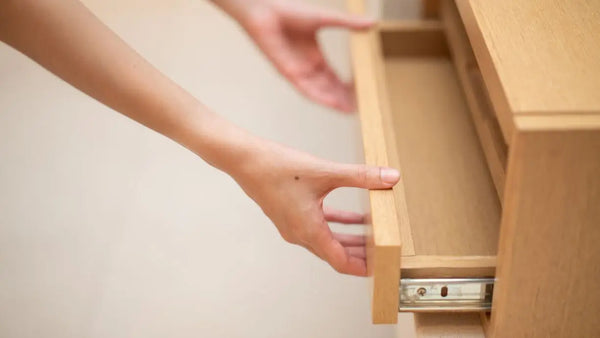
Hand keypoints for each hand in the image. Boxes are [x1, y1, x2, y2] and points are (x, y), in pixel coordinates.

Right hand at [232, 142, 399, 275]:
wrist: (245, 160)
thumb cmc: (278, 168)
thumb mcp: (325, 171)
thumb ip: (361, 175)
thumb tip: (391, 177)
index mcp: (309, 230)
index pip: (341, 261)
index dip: (363, 267)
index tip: (382, 268)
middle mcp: (300, 234)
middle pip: (336, 254)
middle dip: (361, 255)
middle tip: (385, 254)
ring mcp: (293, 226)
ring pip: (328, 241)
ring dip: (350, 241)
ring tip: (374, 239)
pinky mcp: (290, 215)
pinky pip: (319, 226)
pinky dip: (338, 225)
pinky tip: (355, 218)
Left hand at [236, 1, 373, 111]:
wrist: (265, 10)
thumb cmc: (289, 10)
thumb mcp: (325, 18)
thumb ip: (348, 24)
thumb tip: (373, 23)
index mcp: (313, 55)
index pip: (332, 77)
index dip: (345, 86)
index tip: (359, 93)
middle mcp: (305, 66)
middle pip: (327, 88)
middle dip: (342, 98)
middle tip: (359, 107)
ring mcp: (297, 70)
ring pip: (318, 91)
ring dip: (333, 101)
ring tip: (349, 110)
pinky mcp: (287, 72)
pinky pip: (305, 89)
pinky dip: (319, 97)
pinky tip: (332, 103)